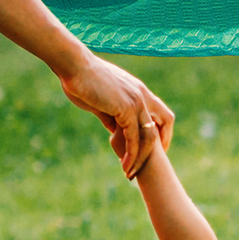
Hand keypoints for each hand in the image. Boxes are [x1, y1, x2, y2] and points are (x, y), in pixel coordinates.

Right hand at [60, 54, 173, 176]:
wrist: (74, 66)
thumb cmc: (82, 80)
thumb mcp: (101, 101)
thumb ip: (111, 116)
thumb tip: (114, 130)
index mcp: (138, 90)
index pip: (161, 112)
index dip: (161, 131)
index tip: (154, 148)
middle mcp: (142, 95)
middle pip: (164, 123)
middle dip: (159, 147)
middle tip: (148, 165)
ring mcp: (136, 101)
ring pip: (149, 136)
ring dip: (141, 157)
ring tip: (130, 173)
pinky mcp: (126, 108)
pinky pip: (133, 138)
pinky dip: (131, 154)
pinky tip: (124, 165)